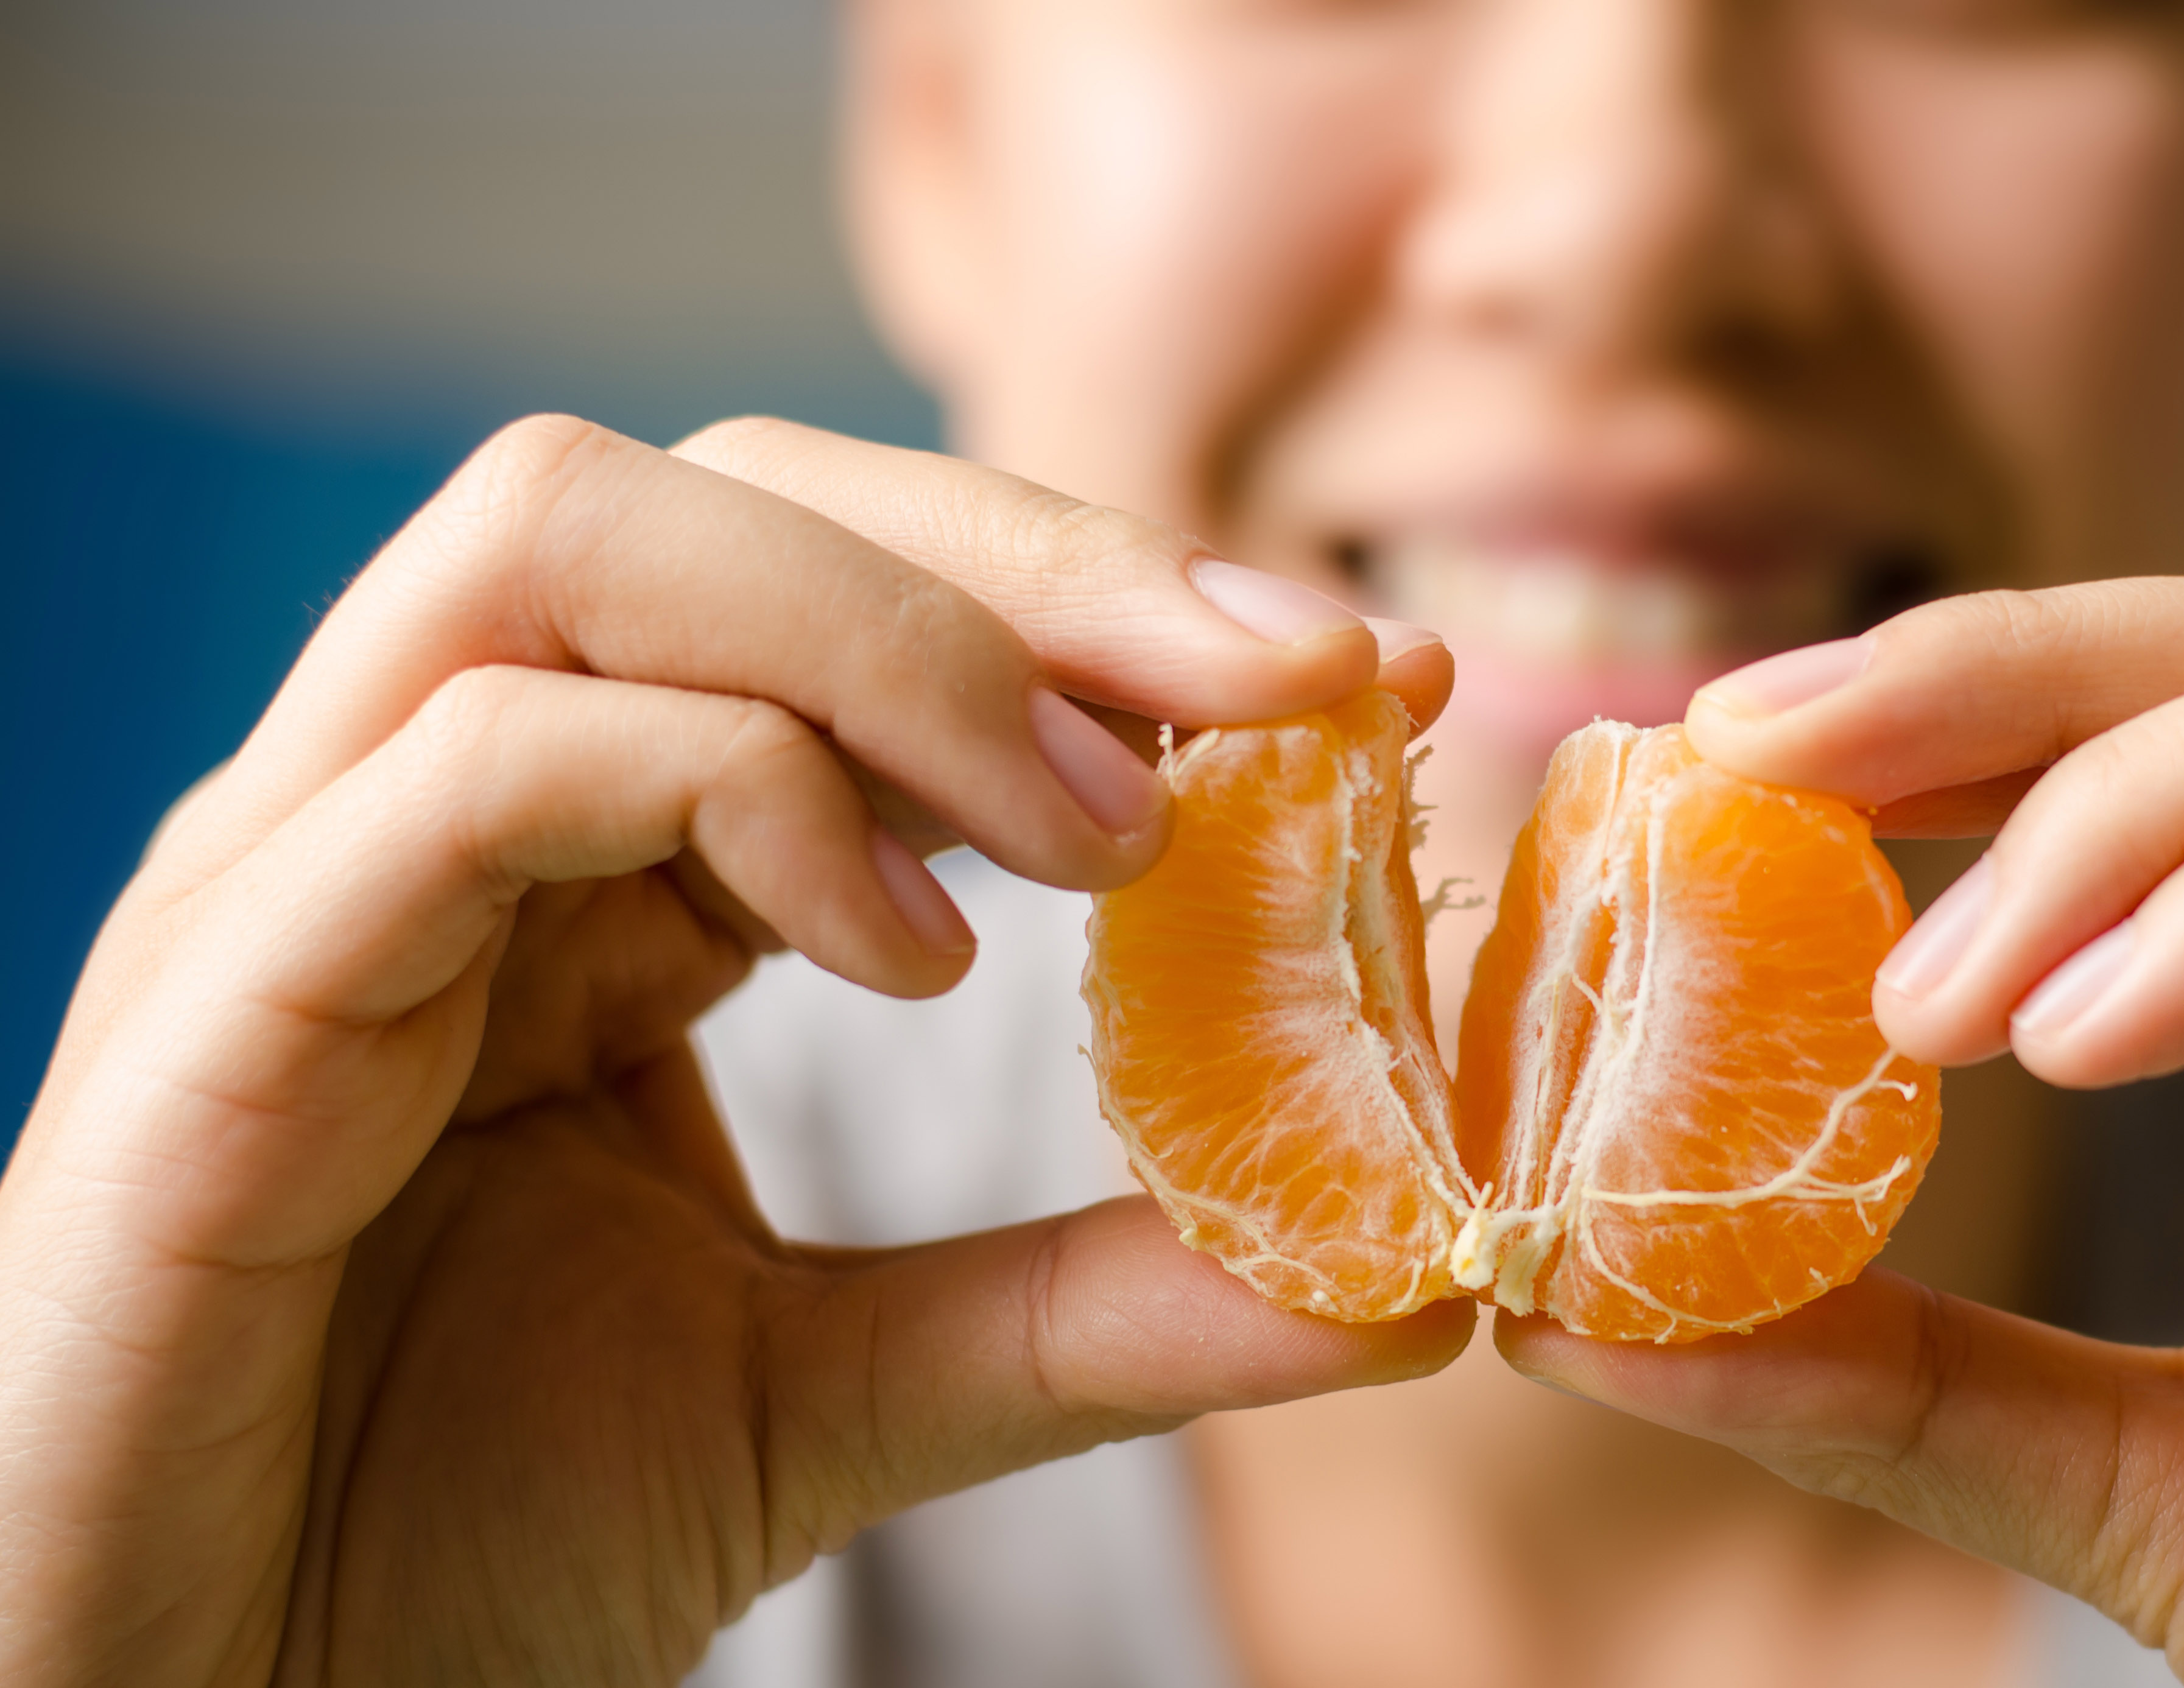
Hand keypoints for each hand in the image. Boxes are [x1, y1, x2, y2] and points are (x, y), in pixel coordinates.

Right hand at [0, 416, 1470, 1686]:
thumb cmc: (444, 1551)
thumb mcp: (832, 1399)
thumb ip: (1086, 1306)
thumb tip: (1390, 1273)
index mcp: (575, 864)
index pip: (839, 585)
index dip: (1105, 601)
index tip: (1351, 678)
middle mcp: (429, 808)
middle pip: (724, 486)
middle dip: (1038, 558)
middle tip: (1286, 683)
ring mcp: (309, 873)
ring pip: (573, 533)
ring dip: (894, 639)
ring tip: (1101, 829)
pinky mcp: (223, 994)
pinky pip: (471, 757)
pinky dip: (729, 792)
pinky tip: (911, 954)